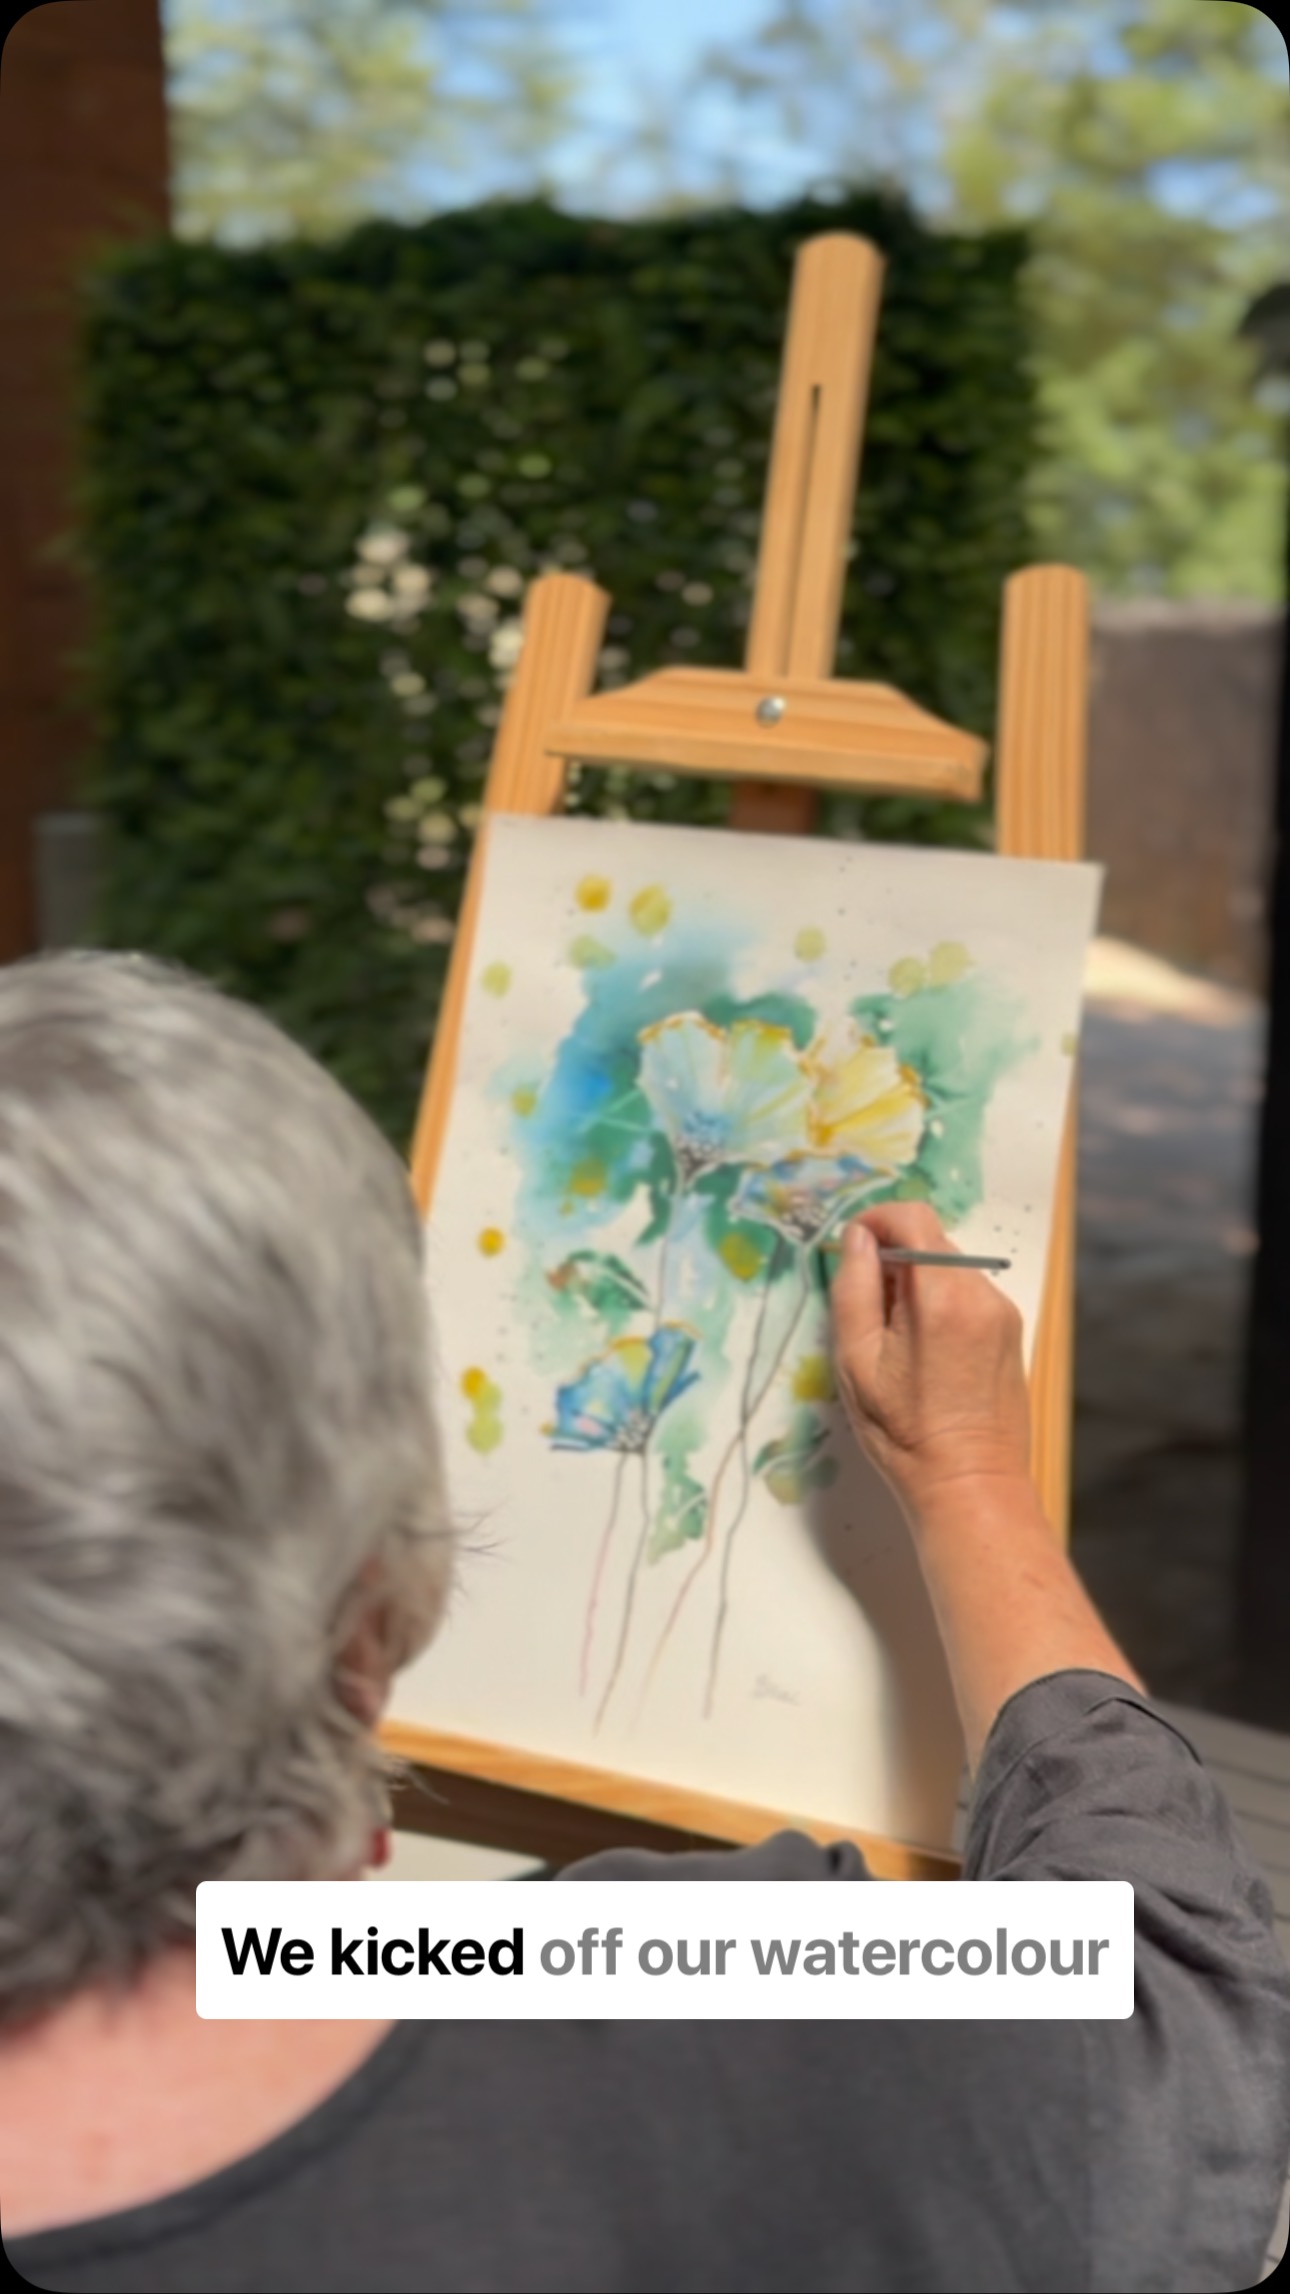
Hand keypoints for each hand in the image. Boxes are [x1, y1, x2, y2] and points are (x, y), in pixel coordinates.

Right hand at [830, 1200, 1032, 1515]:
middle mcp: (981, 1294)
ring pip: (950, 1270)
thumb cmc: (904, 1434)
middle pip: (932, 1243)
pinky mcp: (1012, 1332)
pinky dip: (941, 1306)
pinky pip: (969, 1297)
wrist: (970, 1484)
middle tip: (869, 1309)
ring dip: (918, 1286)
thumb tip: (857, 1239)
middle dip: (894, 1261)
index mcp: (941, 1296)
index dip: (877, 1221)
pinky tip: (926, 1353)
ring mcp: (1003, 1313)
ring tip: (897, 1341)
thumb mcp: (856, 1362)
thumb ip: (853, 1289)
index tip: (854, 1249)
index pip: (914, 1217)